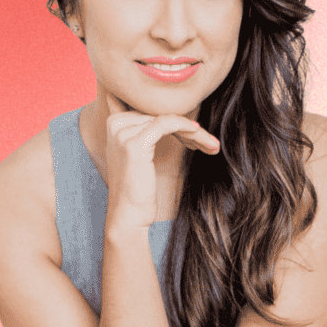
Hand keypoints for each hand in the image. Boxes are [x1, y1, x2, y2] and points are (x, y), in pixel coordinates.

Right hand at [103, 93, 220, 231]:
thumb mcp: (139, 153)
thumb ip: (146, 130)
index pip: (153, 111)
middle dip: (188, 128)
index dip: (178, 121)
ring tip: (212, 144)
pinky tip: (200, 134)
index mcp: (114, 122)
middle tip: (209, 141)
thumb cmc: (137, 187)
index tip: (198, 135)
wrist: (128, 215)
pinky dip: (185, 127)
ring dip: (194, 132)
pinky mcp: (135, 144)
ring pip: (167, 119)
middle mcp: (114, 124)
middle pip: (160, 114)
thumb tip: (171, 114)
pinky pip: (166, 124)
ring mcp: (123, 133)